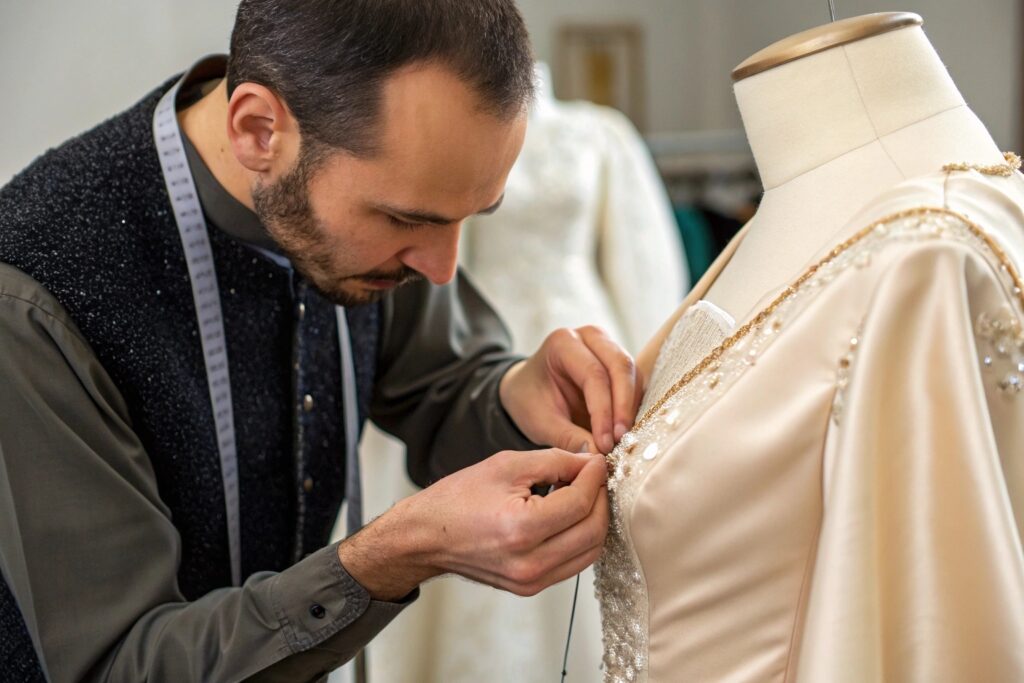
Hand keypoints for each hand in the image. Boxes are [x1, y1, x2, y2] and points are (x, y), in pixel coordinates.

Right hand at [339, 449, 607, 599]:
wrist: (426, 536)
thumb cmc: (458, 498)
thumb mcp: (507, 465)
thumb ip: (555, 461)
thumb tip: (591, 462)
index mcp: (521, 529)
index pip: (580, 503)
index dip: (594, 477)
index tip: (596, 461)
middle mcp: (530, 562)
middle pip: (594, 530)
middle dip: (601, 498)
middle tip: (593, 476)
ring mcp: (531, 581)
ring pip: (591, 551)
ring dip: (595, 519)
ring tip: (582, 494)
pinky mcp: (531, 587)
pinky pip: (575, 563)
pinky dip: (581, 538)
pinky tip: (569, 516)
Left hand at [500, 326, 642, 453]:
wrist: (527, 390)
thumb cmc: (529, 401)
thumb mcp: (540, 422)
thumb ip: (568, 438)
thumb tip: (597, 456)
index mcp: (563, 343)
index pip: (593, 374)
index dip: (603, 411)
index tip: (605, 443)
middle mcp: (589, 337)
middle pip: (620, 366)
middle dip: (623, 406)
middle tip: (620, 440)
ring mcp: (607, 346)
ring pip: (633, 374)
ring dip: (630, 408)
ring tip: (622, 439)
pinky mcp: (618, 363)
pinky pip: (635, 383)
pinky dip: (632, 407)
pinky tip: (624, 430)